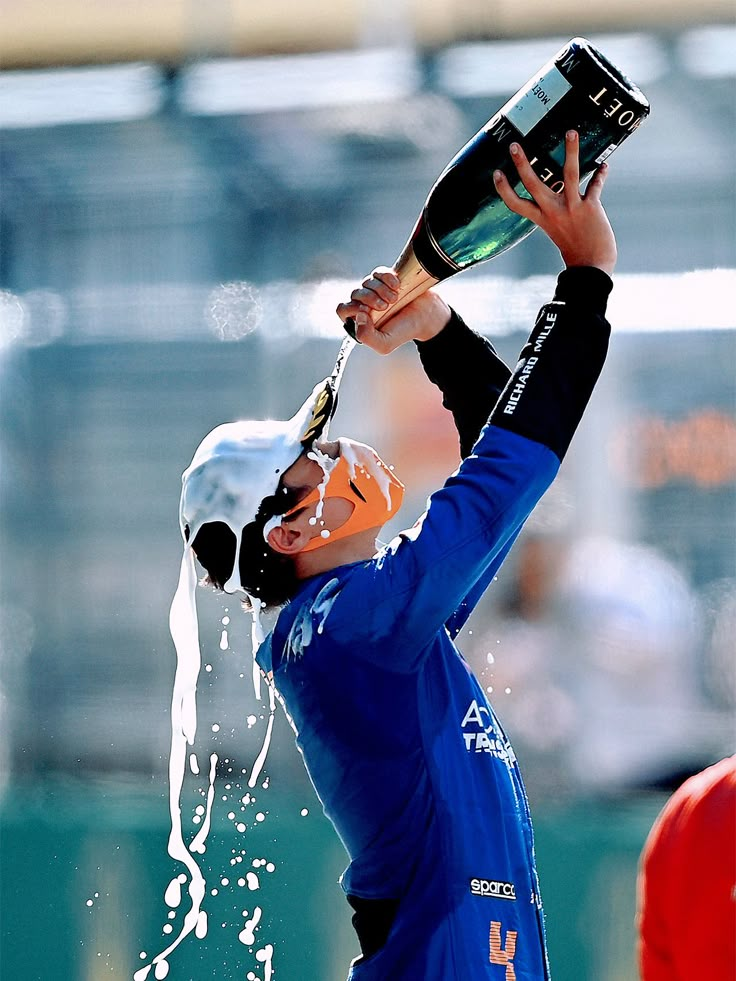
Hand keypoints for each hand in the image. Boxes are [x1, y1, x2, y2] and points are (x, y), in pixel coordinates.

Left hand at [336, 267, 451, 354]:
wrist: (426, 317)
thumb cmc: (405, 331)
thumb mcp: (385, 344)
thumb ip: (366, 338)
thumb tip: (358, 316)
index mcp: (360, 320)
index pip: (343, 309)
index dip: (352, 308)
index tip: (367, 312)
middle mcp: (365, 304)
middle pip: (354, 293)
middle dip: (369, 298)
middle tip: (385, 306)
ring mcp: (375, 290)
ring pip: (366, 282)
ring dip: (380, 289)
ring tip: (395, 298)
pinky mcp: (385, 279)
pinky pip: (378, 272)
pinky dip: (387, 277)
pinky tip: (397, 285)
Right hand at [493, 130, 616, 275]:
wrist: (592, 266)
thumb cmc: (575, 249)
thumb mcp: (559, 229)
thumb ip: (557, 210)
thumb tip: (560, 189)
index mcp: (542, 220)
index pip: (516, 204)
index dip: (504, 189)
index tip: (496, 173)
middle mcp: (553, 212)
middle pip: (533, 184)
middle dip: (522, 164)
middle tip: (515, 145)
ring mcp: (572, 208)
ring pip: (569, 174)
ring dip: (571, 151)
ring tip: (571, 132)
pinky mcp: (590, 207)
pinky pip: (595, 185)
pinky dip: (601, 175)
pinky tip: (605, 164)